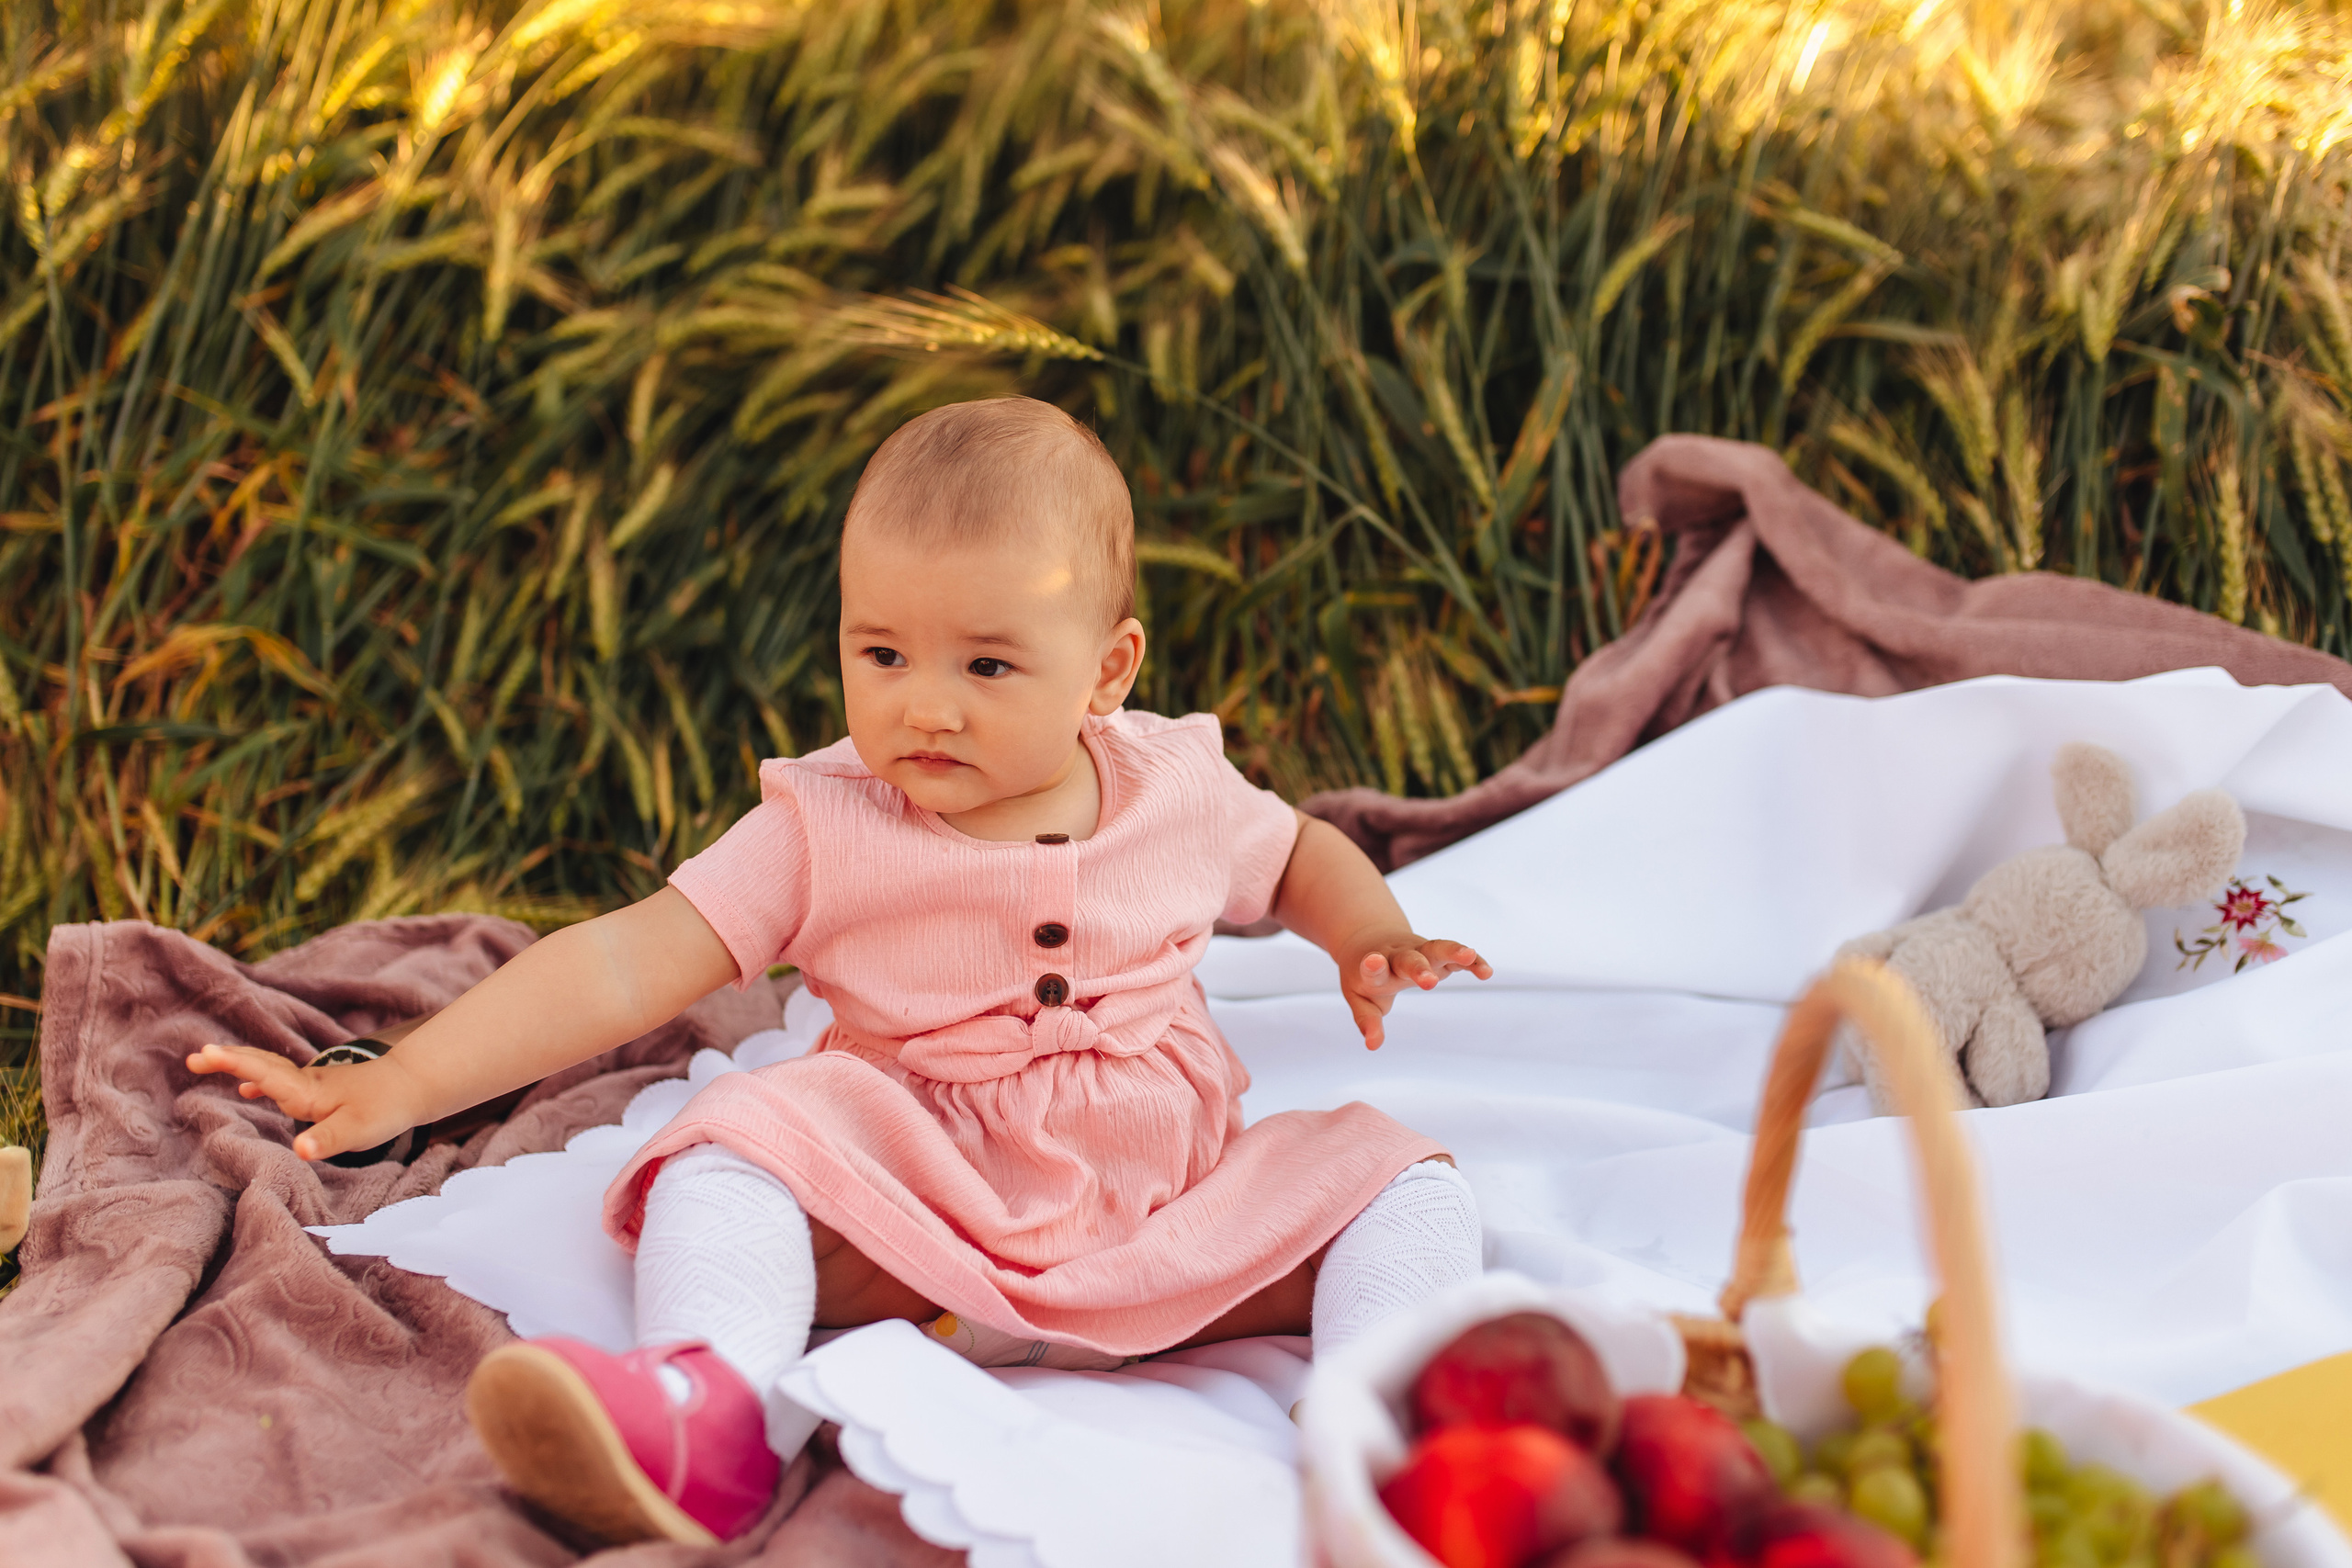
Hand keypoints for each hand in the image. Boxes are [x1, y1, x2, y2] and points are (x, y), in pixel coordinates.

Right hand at [184, 1042, 426, 1161]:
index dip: (235, 1065)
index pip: (265, 1074)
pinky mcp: (320, 1088)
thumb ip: (327, 1140)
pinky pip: (280, 1079)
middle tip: (194, 1057)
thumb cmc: (386, 1109)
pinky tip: (248, 1088)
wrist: (415, 1085)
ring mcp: (312, 1083)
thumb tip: (299, 1150)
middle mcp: (305, 1083)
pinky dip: (259, 1079)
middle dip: (228, 1060)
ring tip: (207, 1061)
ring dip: (239, 1065)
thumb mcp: (358, 1130)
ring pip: (269, 1068)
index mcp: (307, 1092)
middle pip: (261, 1065)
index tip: (205, 1054)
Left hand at [1343, 936, 1492, 1049]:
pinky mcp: (1437, 953)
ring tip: (1470, 955)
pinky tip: (1486, 971)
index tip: (1372, 962)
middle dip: (1419, 969)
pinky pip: (1456, 956)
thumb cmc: (1365, 975)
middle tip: (1428, 981)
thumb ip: (1367, 1020)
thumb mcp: (1359, 997)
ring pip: (1437, 948)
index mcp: (1374, 969)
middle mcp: (1398, 956)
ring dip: (1453, 951)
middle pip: (1410, 959)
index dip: (1373, 966)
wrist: (1372, 939)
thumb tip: (1373, 1045)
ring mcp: (1420, 952)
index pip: (1374, 968)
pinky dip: (1471, 961)